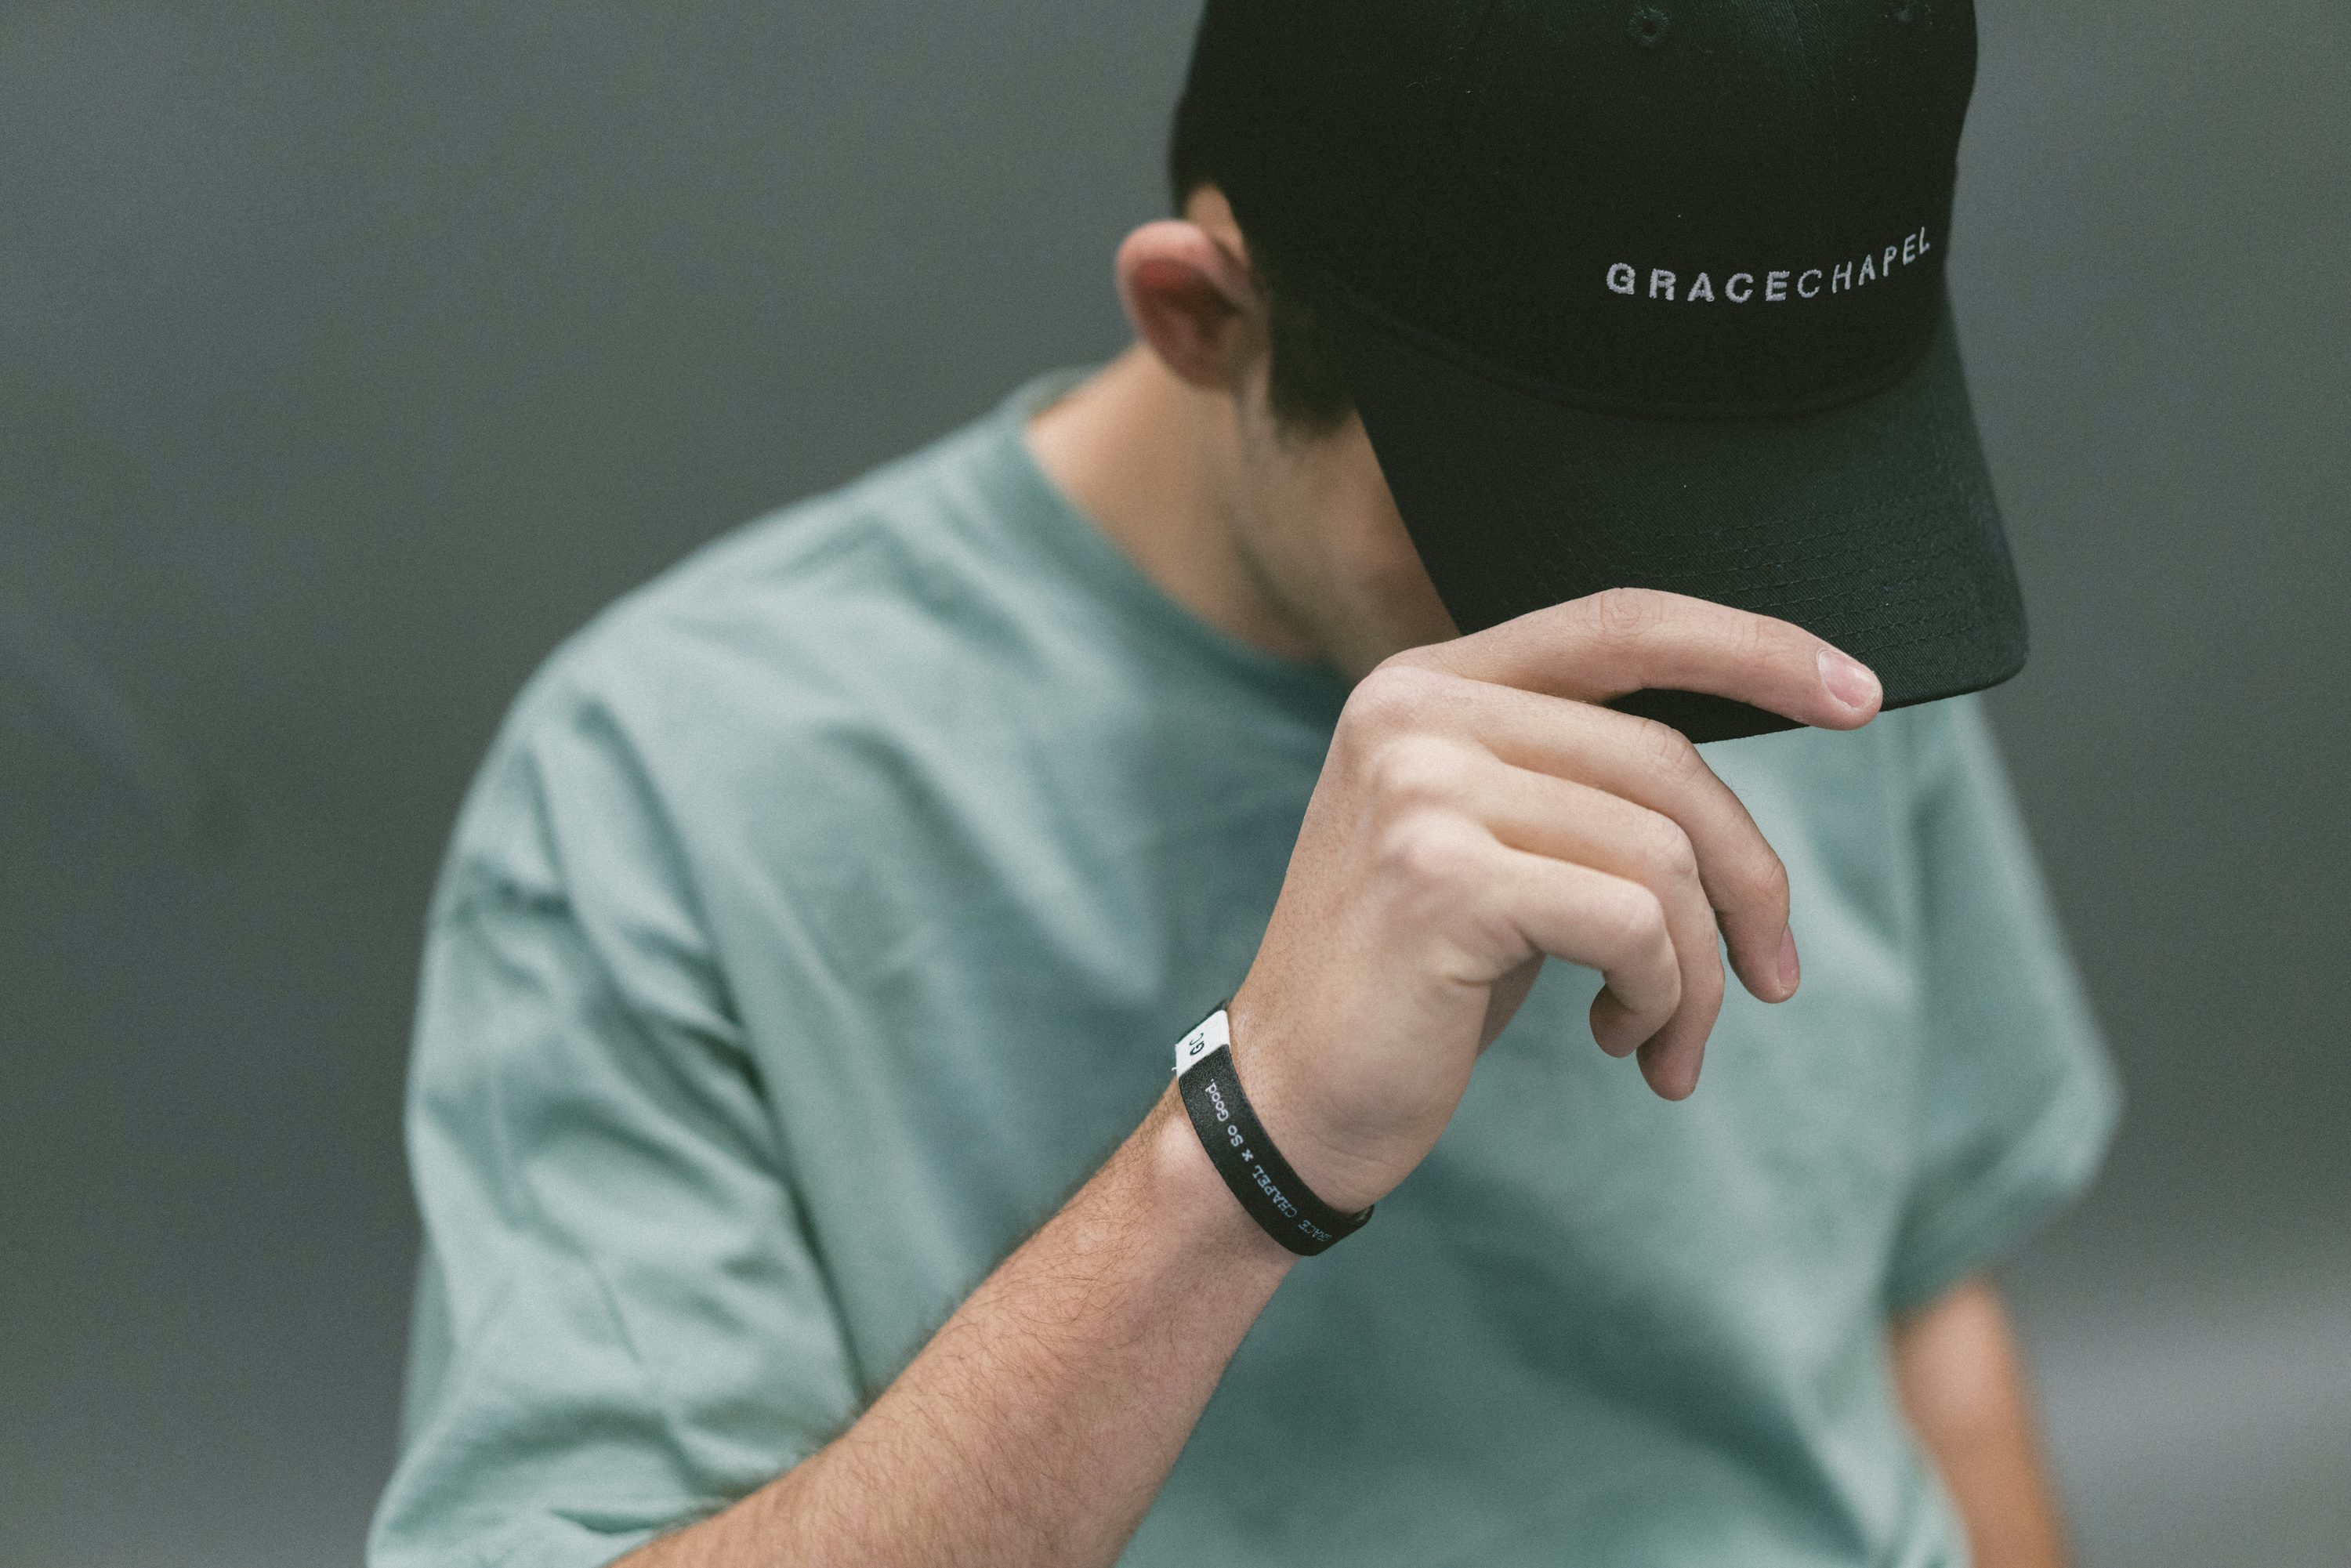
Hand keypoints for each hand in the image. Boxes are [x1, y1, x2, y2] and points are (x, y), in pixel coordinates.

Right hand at [1228, 588, 1882, 1210]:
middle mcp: (1413, 714)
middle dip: (1749, 880)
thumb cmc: (1409, 982)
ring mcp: (1420, 790)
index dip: (1752, 647)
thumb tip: (1730, 784)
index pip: (1621, 624)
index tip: (1859, 693)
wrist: (1288, 1101)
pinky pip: (1634, 924)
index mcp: (1424, 685)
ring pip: (1662, 855)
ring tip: (1665, 1036)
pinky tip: (1620, 1041)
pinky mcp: (1441, 880)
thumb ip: (1573, 778)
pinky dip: (1661, 998)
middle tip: (1771, 977)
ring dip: (1698, 970)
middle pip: (1666, 760)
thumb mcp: (1487, 845)